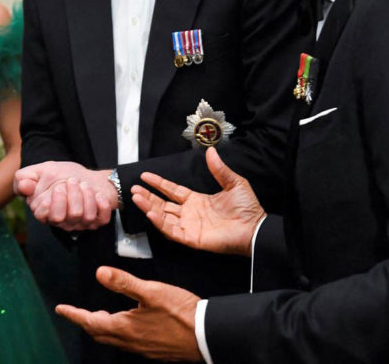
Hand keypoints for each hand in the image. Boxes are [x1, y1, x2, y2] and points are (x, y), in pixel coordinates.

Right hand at [14, 162, 117, 230]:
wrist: (85, 176)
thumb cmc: (62, 176)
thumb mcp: (42, 171)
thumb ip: (26, 177)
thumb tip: (23, 186)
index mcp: (44, 211)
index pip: (42, 214)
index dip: (51, 200)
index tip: (57, 185)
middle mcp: (62, 221)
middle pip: (62, 217)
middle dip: (69, 196)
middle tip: (72, 181)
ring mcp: (79, 223)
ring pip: (83, 216)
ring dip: (86, 195)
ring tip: (84, 184)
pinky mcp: (97, 221)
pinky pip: (101, 218)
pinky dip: (101, 204)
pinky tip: (98, 194)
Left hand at [56, 267, 201, 360]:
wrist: (207, 336)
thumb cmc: (181, 313)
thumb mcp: (151, 291)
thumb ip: (124, 282)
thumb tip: (99, 273)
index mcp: (125, 327)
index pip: (90, 321)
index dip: (74, 314)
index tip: (61, 309)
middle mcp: (130, 341)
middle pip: (99, 333)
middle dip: (85, 322)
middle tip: (76, 313)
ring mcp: (142, 349)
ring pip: (113, 340)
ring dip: (101, 329)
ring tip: (99, 317)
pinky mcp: (154, 351)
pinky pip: (128, 344)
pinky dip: (118, 334)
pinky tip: (127, 326)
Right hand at [131, 147, 264, 255]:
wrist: (255, 228)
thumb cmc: (247, 208)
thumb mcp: (233, 183)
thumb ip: (219, 169)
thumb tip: (211, 151)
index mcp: (197, 200)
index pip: (172, 190)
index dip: (158, 183)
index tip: (145, 175)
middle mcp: (189, 213)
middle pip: (162, 203)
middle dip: (147, 196)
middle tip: (133, 189)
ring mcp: (189, 226)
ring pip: (163, 216)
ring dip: (149, 207)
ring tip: (136, 198)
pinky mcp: (192, 238)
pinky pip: (171, 231)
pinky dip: (160, 222)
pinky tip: (151, 212)